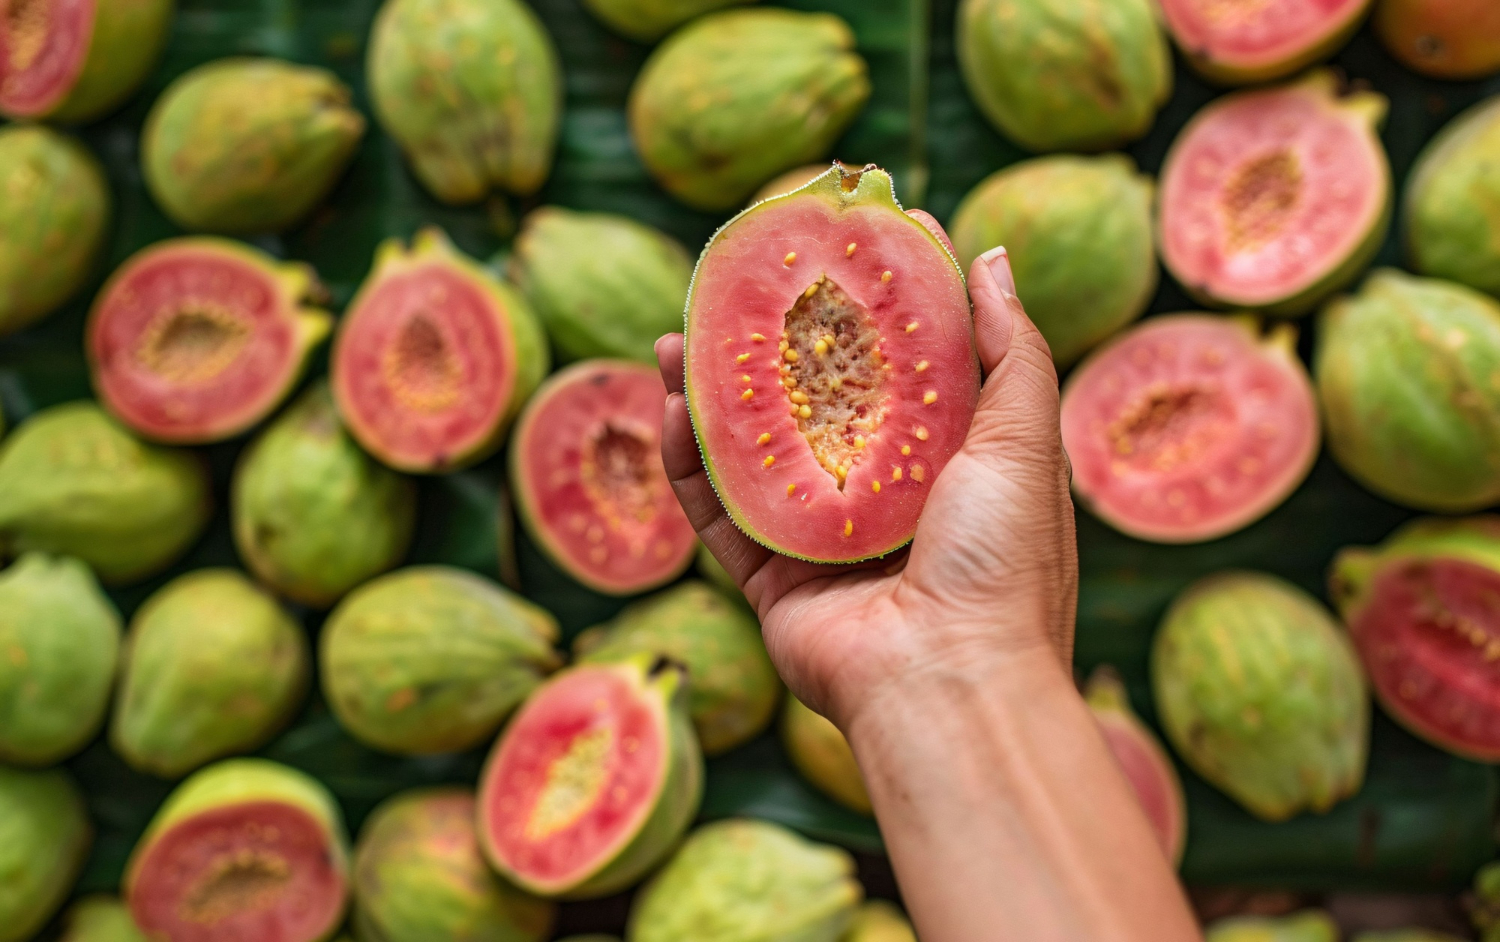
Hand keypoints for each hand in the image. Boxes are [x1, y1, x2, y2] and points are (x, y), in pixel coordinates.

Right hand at [655, 242, 1078, 729]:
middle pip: (812, 404)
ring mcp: (822, 540)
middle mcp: (882, 497)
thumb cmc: (1002, 559)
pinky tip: (667, 409)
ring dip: (710, 396)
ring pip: (753, 453)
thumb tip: (989, 257)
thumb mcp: (1023, 437)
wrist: (951, 682)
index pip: (899, 368)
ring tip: (675, 339)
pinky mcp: (773, 580)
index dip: (863, 310)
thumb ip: (1009, 348)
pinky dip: (688, 465)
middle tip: (733, 292)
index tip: (831, 249)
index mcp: (948, 462)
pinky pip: (719, 514)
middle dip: (769, 348)